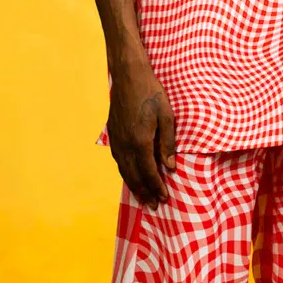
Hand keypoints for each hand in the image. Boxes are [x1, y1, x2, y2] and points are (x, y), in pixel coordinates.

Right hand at [107, 61, 176, 207]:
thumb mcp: (166, 115)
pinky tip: (131, 176)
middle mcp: (125, 145)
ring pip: (124, 171)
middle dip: (144, 193)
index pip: (149, 172)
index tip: (164, 198)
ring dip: (134, 186)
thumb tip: (170, 167)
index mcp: (140, 141)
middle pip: (134, 177)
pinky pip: (118, 161)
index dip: (157, 187)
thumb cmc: (151, 92)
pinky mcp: (112, 135)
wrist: (128, 75)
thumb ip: (167, 143)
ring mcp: (116, 141)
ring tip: (142, 198)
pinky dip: (125, 174)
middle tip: (153, 207)